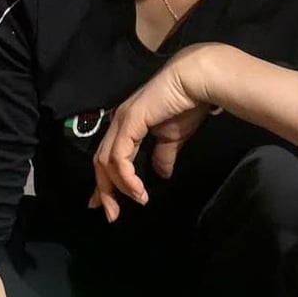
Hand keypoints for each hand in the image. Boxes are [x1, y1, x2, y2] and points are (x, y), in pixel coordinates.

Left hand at [89, 45, 217, 221]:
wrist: (197, 81)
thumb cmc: (186, 105)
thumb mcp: (172, 138)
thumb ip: (163, 155)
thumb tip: (162, 174)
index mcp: (126, 125)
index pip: (106, 157)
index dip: (104, 182)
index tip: (104, 205)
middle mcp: (119, 122)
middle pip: (100, 162)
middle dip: (104, 191)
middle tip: (111, 214)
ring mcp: (122, 121)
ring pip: (106, 162)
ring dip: (118, 187)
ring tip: (137, 201)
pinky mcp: (130, 122)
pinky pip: (120, 157)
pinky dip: (126, 177)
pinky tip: (139, 190)